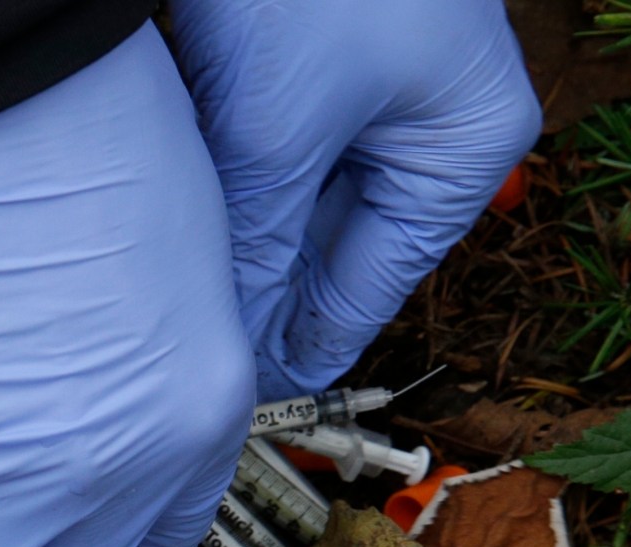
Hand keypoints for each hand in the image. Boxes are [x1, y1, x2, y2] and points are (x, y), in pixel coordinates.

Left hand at [169, 0, 540, 397]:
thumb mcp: (277, 129)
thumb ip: (255, 244)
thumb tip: (229, 349)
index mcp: (465, 145)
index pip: (374, 285)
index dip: (298, 348)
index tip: (235, 401)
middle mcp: (429, 120)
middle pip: (329, 245)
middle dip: (257, 293)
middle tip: (184, 367)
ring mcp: (371, 87)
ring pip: (289, 198)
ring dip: (233, 241)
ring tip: (166, 312)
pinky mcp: (311, 59)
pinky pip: (267, 148)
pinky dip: (224, 183)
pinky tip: (169, 227)